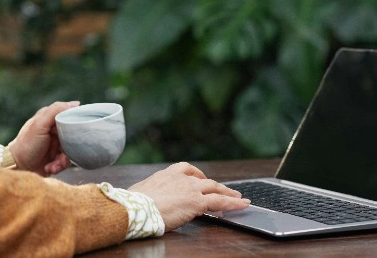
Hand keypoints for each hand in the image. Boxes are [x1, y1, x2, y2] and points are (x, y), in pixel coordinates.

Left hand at [7, 100, 79, 175]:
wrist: (19, 166)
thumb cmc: (27, 144)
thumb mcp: (40, 124)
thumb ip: (55, 111)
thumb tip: (75, 104)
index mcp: (50, 119)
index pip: (70, 117)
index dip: (73, 126)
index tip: (74, 134)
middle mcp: (54, 130)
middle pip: (72, 137)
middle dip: (68, 148)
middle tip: (61, 154)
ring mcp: (55, 144)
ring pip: (70, 151)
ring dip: (62, 160)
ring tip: (54, 164)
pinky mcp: (56, 158)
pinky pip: (65, 162)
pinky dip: (58, 166)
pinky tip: (49, 167)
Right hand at [128, 161, 250, 230]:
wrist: (137, 208)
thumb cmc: (133, 203)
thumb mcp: (141, 192)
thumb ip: (149, 192)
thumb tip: (143, 197)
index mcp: (166, 174)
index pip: (185, 169)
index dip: (196, 175)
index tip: (200, 179)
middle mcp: (180, 178)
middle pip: (204, 179)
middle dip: (215, 184)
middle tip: (225, 189)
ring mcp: (190, 189)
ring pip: (215, 188)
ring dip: (228, 192)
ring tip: (238, 197)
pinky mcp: (197, 202)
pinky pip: (220, 202)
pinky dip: (234, 203)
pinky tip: (243, 205)